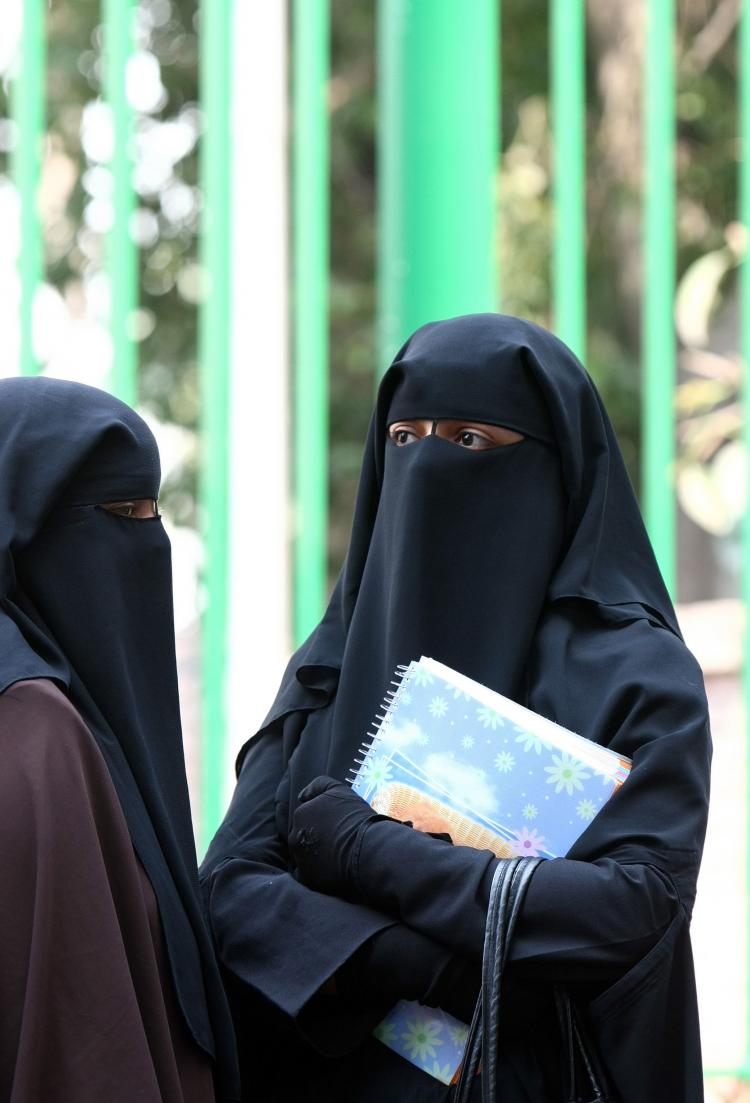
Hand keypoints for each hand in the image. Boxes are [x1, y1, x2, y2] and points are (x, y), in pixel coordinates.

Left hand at [289, 776, 405, 897]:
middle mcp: (294, 836)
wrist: (367, 848)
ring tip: (337, 856)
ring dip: (315, 855)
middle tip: (338, 841)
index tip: (338, 826)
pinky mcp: (307, 878)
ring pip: (304, 856)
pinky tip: (331, 870)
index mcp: (300, 814)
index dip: (323, 822)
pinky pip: (306, 876)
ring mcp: (299, 858)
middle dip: (316, 839)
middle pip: (303, 837)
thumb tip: (301, 796)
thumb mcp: (338, 790)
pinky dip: (315, 874)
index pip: (307, 818)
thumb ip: (318, 785)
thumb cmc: (355, 818)